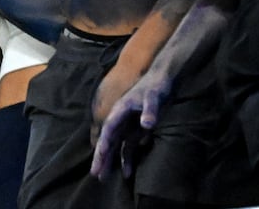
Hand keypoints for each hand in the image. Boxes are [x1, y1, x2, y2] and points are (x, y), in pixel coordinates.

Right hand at [90, 60, 165, 177]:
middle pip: (108, 141)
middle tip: (96, 174)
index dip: (104, 143)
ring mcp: (127, 126)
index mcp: (120, 110)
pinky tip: (128, 172)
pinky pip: (129, 147)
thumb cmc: (155, 87)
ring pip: (116, 146)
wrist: (162, 80)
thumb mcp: (154, 97)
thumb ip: (151, 110)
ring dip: (111, 160)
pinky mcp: (136, 130)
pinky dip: (127, 158)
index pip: (109, 129)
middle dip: (102, 157)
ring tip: (104, 177)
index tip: (100, 156)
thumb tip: (147, 125)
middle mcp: (120, 119)